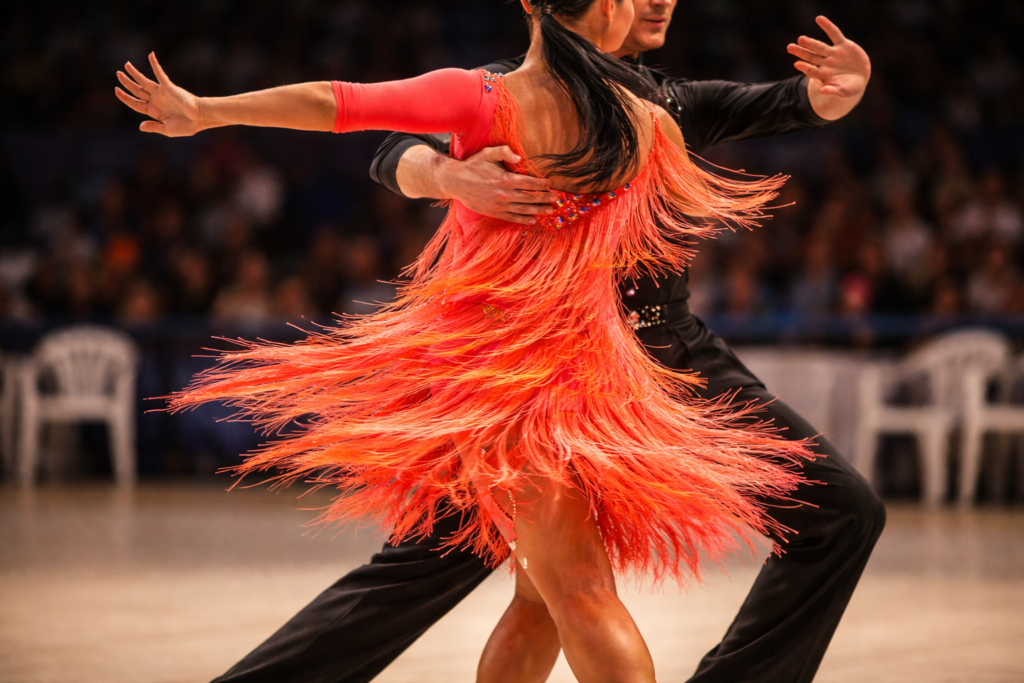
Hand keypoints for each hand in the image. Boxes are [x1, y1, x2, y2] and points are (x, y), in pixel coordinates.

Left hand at [115, 52, 202, 136]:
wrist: (200, 118)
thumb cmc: (187, 126)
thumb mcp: (168, 129)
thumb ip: (154, 127)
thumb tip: (140, 126)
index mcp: (154, 111)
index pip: (135, 103)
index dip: (125, 97)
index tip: (116, 90)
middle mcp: (156, 100)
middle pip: (137, 90)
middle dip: (126, 82)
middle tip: (117, 74)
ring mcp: (161, 93)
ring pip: (144, 81)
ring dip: (135, 73)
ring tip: (126, 65)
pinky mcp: (169, 87)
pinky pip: (160, 74)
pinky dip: (155, 65)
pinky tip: (151, 55)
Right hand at [439, 146, 560, 224]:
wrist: (456, 182)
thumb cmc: (473, 166)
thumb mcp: (487, 153)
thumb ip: (504, 151)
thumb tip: (520, 156)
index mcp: (505, 179)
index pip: (529, 183)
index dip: (542, 183)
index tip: (550, 184)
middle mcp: (504, 194)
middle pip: (530, 197)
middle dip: (545, 197)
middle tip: (556, 198)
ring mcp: (500, 205)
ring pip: (524, 209)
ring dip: (538, 210)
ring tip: (550, 210)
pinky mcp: (494, 213)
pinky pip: (512, 218)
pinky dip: (523, 220)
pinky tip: (533, 220)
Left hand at [788, 16, 870, 120]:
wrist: (860, 78)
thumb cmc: (850, 88)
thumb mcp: (844, 92)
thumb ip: (833, 91)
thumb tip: (822, 91)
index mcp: (824, 75)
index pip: (812, 71)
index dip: (805, 68)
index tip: (797, 64)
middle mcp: (826, 63)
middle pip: (811, 57)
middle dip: (801, 52)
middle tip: (790, 47)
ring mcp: (833, 54)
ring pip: (820, 47)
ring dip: (810, 43)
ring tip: (800, 39)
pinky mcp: (843, 45)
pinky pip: (834, 34)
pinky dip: (827, 26)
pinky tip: (819, 19)